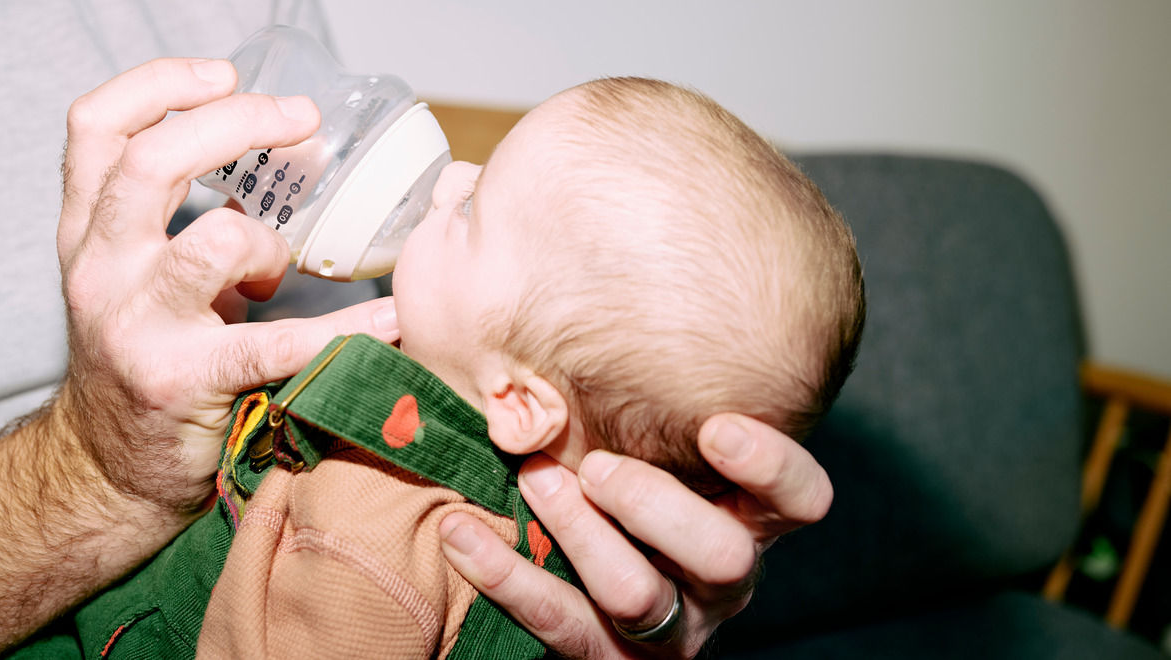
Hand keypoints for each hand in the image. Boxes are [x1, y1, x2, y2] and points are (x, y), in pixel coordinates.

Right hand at [55, 57, 399, 514]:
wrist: (112, 469)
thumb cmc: (146, 358)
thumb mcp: (140, 276)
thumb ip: (184, 220)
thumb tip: (285, 165)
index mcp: (88, 233)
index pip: (98, 129)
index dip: (159, 86)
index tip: (224, 75)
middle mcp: (100, 268)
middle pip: (152, 162)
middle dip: (237, 125)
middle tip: (301, 122)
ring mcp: (137, 325)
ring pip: (216, 239)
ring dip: (270, 242)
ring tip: (276, 270)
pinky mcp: (186, 380)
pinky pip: (279, 342)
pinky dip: (346, 328)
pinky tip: (390, 322)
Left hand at [440, 413, 831, 657]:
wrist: (580, 578)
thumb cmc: (615, 470)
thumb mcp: (644, 433)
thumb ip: (635, 380)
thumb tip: (581, 272)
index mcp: (747, 516)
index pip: (801, 500)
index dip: (772, 468)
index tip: (715, 425)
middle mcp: (723, 578)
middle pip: (725, 555)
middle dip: (655, 505)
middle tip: (596, 466)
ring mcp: (671, 626)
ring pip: (641, 597)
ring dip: (583, 535)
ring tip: (535, 481)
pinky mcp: (609, 658)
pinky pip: (560, 626)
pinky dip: (508, 575)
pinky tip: (461, 532)